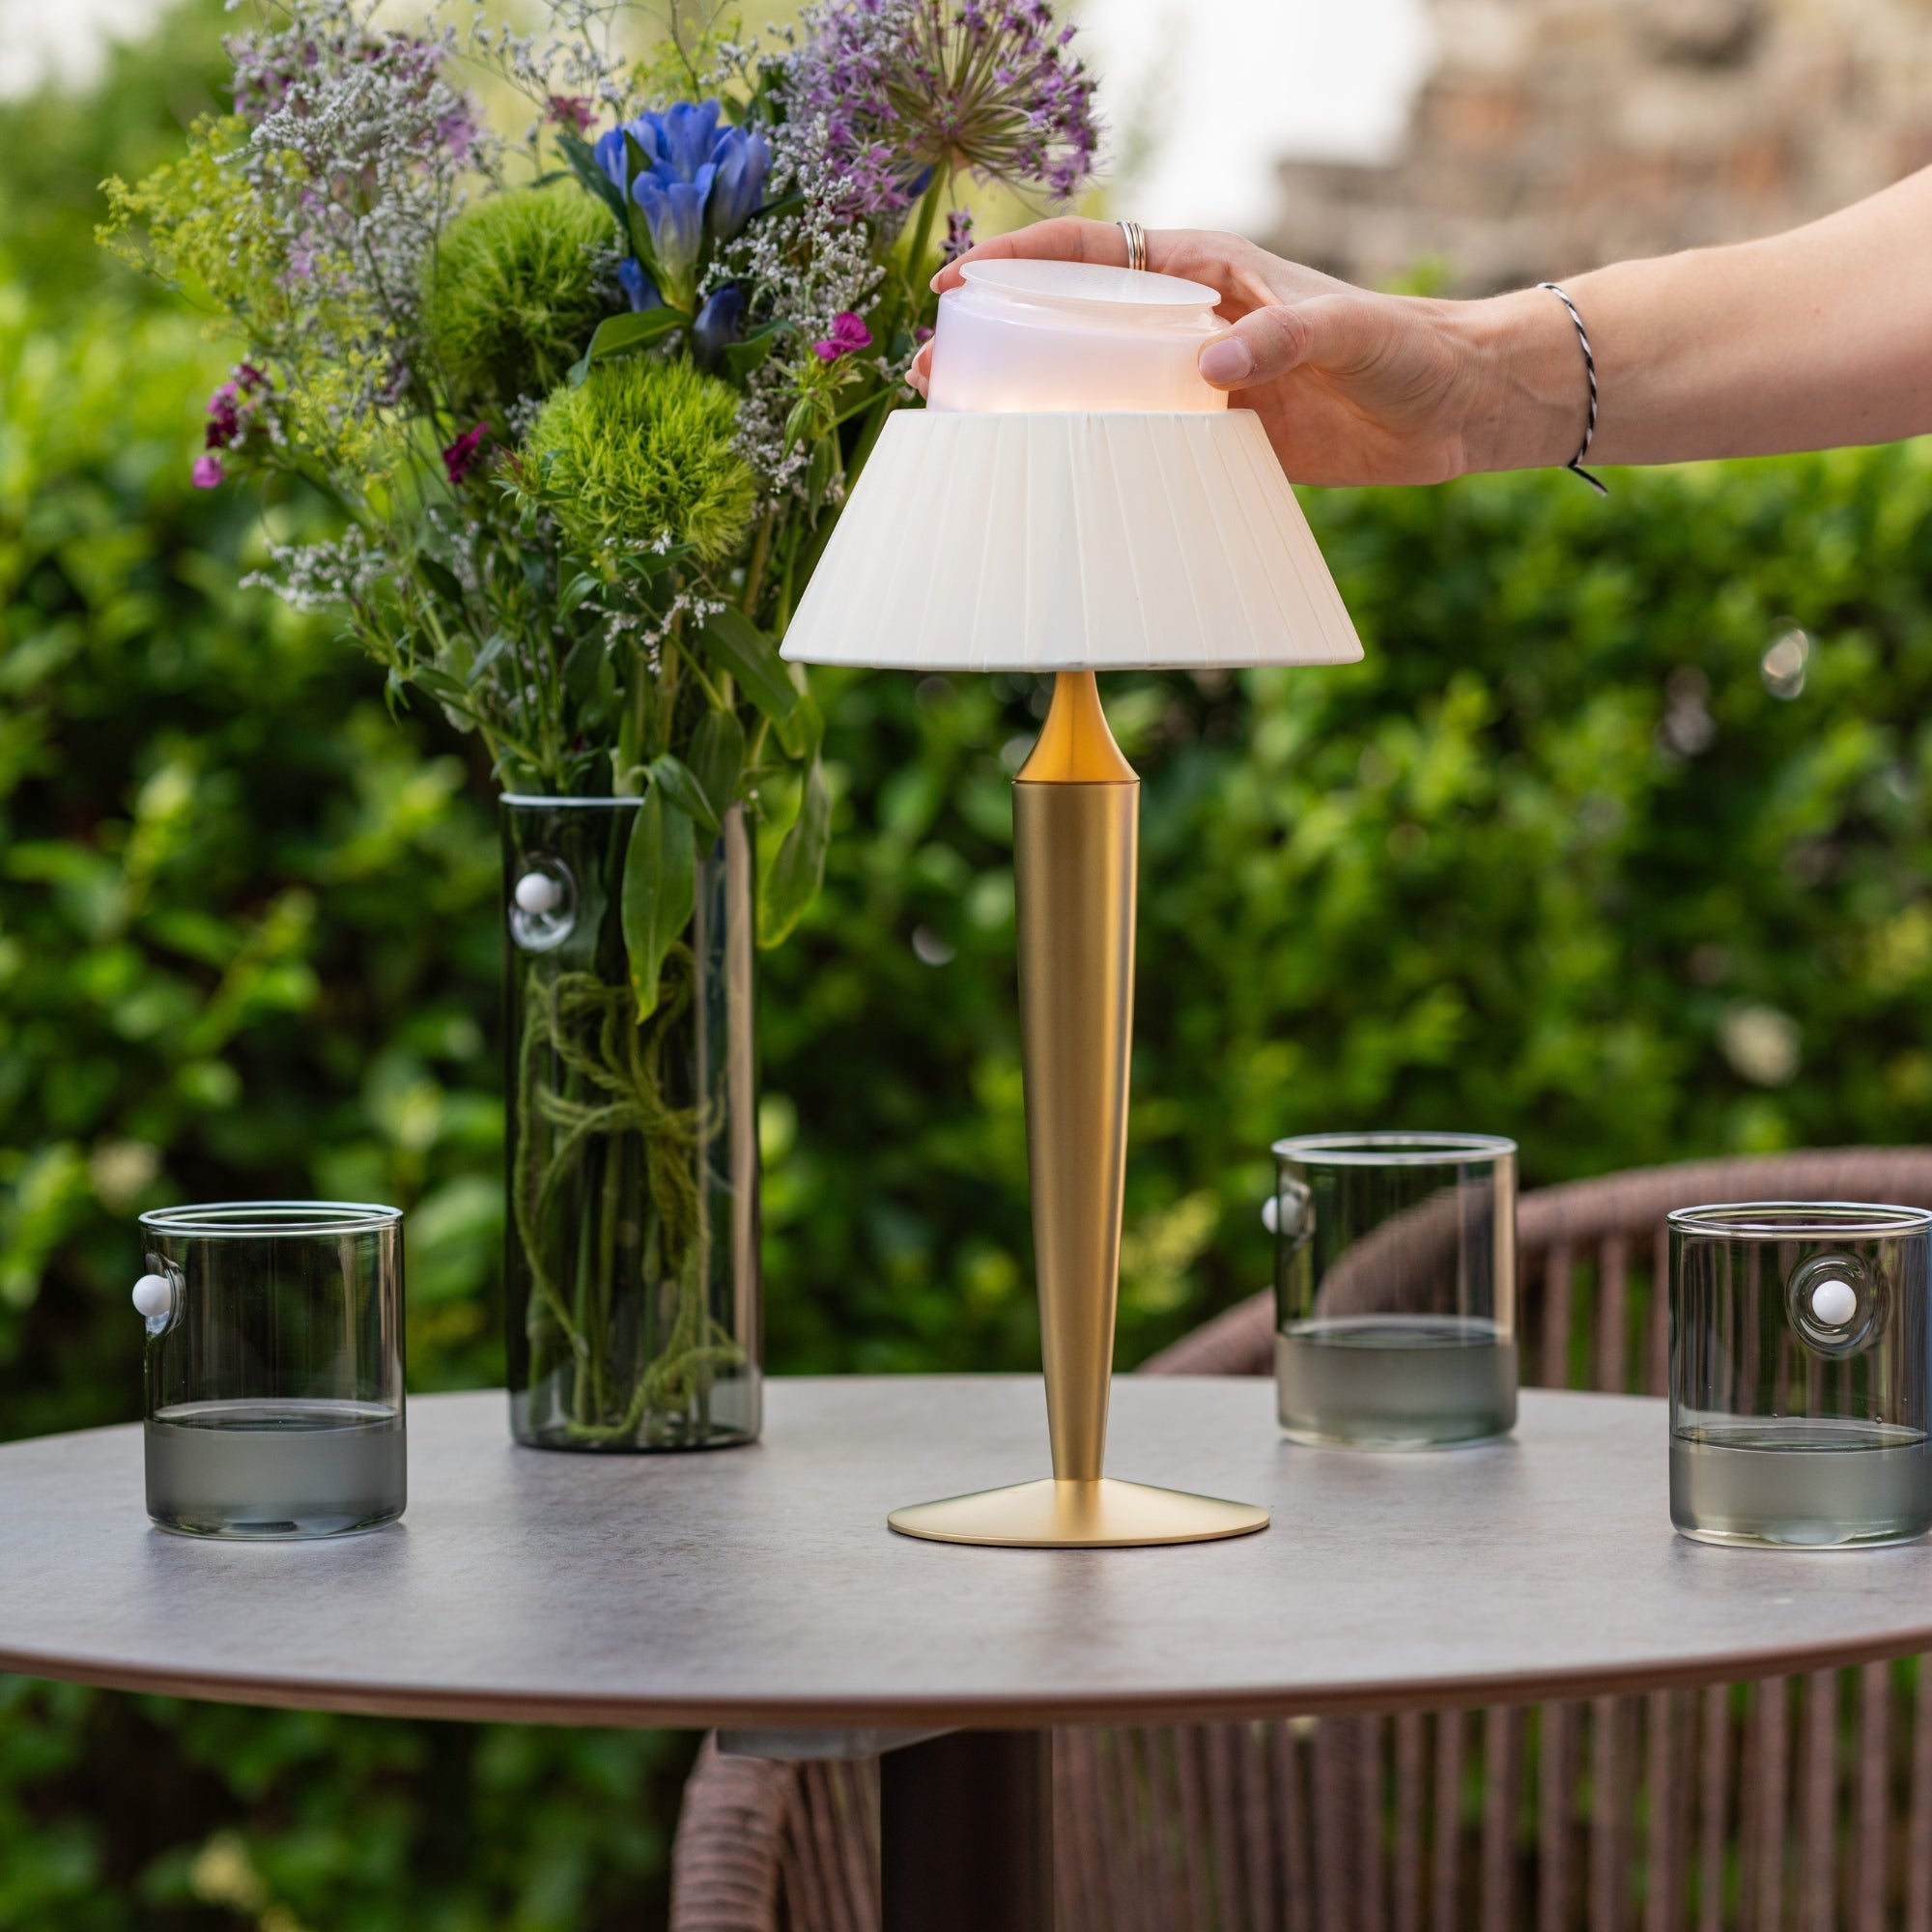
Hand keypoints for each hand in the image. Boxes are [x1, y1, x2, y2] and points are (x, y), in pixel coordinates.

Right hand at [914, 218, 1583, 486]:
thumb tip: (1208, 365)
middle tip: (936, 365)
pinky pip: (1141, 445)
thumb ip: (1282, 336)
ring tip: (968, 427)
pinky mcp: (1220, 440)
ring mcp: (1200, 384)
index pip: (1094, 252)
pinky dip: (1096, 459)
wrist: (1463, 407)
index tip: (962, 282)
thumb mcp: (1349, 333)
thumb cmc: (1411, 349)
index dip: (1021, 261)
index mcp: (1209, 272)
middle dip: (1002, 336)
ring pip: (1097, 386)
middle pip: (1076, 320)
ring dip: (1036, 404)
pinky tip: (1057, 482)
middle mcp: (1193, 324)